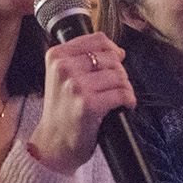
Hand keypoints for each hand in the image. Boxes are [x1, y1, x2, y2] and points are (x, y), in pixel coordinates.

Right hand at [27, 32, 133, 174]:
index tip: (116, 60)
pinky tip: (124, 106)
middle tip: (114, 87)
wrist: (53, 143)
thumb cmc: (61, 110)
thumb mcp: (62, 76)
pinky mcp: (88, 104)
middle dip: (119, 72)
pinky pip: (122, 94)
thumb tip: (118, 51)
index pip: (97, 39)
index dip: (113, 49)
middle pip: (111, 57)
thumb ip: (82, 58)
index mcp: (56, 55)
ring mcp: (75, 86)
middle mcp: (64, 67)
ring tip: (118, 97)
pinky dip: (129, 100)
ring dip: (125, 88)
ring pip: (119, 75)